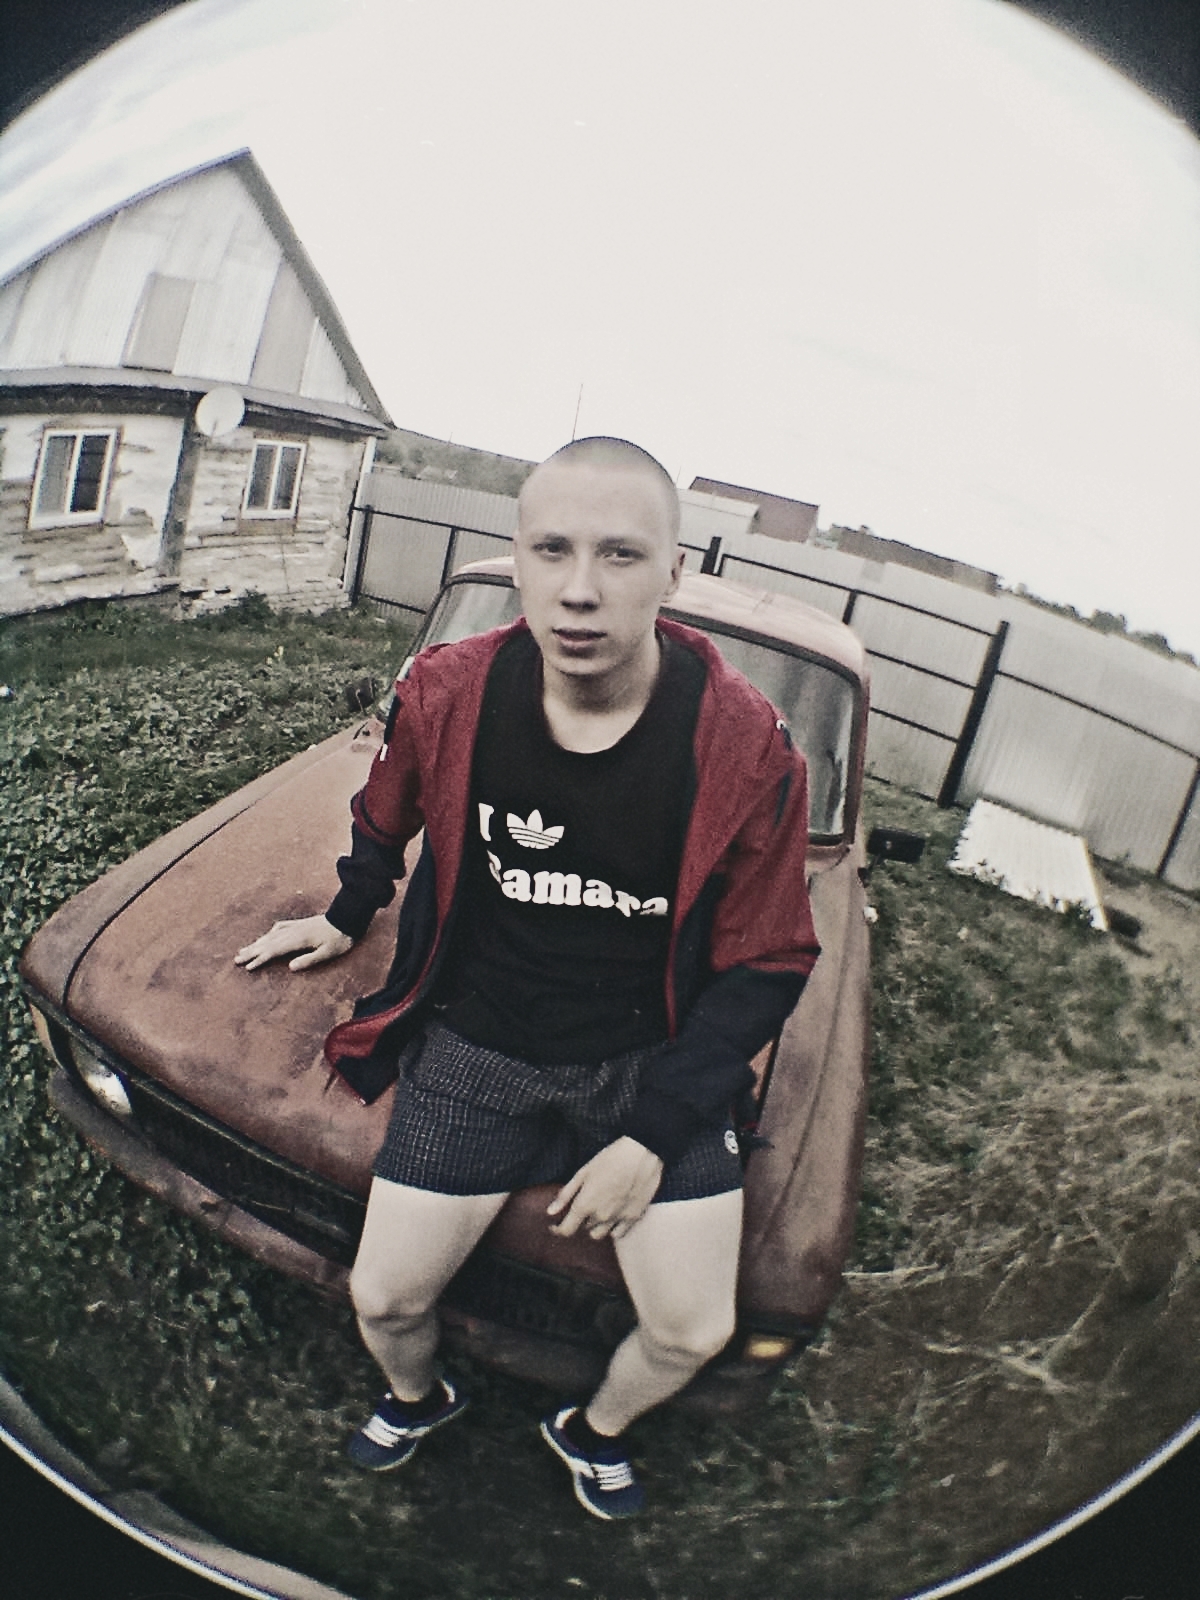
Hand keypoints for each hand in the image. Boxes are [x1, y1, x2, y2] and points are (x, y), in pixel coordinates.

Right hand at [234, 915, 353, 972]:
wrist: (348, 917)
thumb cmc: (340, 938)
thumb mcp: (328, 953)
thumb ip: (309, 959)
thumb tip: (290, 968)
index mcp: (299, 939)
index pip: (274, 950)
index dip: (260, 959)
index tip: (248, 966)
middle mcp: (294, 931)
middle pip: (268, 942)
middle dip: (252, 951)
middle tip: (236, 960)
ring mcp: (295, 926)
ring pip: (271, 935)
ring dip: (257, 943)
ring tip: (243, 950)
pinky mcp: (299, 924)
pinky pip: (279, 928)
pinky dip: (269, 934)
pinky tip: (265, 937)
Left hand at [547, 1137, 663, 1241]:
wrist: (642, 1153)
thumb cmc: (611, 1158)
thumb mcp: (583, 1172)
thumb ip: (566, 1194)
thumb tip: (550, 1212)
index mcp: (585, 1204)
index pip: (566, 1230)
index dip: (557, 1230)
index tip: (555, 1225)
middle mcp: (600, 1216)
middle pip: (584, 1228)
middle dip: (581, 1219)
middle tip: (585, 1203)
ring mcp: (618, 1218)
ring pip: (600, 1234)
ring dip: (596, 1226)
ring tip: (599, 1210)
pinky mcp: (634, 1217)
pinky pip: (618, 1233)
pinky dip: (613, 1228)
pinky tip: (613, 1215)